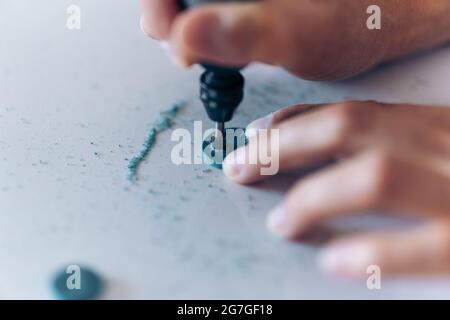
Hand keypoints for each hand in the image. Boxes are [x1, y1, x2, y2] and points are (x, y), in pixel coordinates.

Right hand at [140, 0, 449, 79]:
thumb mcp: (303, 34)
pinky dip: (207, 25)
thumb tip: (185, 36)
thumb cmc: (362, 17)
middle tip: (179, 46)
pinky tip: (223, 45)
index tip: (162, 29)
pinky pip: (214, 2)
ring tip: (203, 53)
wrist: (391, 15)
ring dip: (187, 23)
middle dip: (170, 13)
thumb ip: (245, 34)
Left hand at [223, 101, 449, 277]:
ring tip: (280, 222)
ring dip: (313, 198)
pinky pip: (424, 247)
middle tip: (240, 167)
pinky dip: (372, 254)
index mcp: (437, 128)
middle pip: (348, 130)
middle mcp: (446, 148)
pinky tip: (333, 260)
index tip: (256, 134)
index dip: (296, 123)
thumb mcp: (448, 148)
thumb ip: (405, 146)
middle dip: (281, 147)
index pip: (354, 113)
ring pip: (374, 178)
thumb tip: (334, 157)